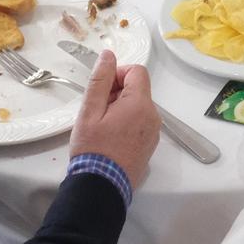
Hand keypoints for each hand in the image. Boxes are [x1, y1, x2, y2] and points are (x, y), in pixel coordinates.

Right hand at [68, 49, 158, 189]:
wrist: (101, 188)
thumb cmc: (93, 150)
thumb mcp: (90, 111)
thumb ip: (100, 80)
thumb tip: (108, 55)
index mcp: (140, 104)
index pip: (137, 71)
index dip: (118, 74)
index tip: (102, 89)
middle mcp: (153, 116)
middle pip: (138, 89)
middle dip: (117, 93)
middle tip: (96, 112)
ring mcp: (153, 133)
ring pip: (138, 107)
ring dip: (120, 109)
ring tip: (101, 128)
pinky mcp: (149, 147)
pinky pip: (140, 124)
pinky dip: (125, 124)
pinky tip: (109, 139)